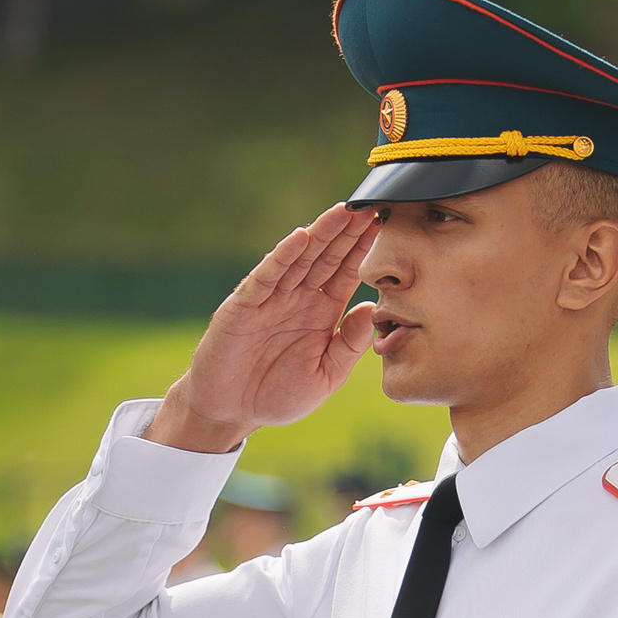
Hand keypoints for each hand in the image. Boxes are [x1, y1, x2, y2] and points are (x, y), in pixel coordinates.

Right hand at [148, 203, 379, 453]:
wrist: (230, 411)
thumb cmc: (278, 395)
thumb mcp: (325, 375)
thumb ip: (349, 345)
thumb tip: (374, 309)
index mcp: (322, 311)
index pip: (348, 272)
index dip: (365, 249)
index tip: (387, 225)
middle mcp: (298, 297)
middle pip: (327, 257)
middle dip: (348, 231)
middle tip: (371, 205)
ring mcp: (271, 298)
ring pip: (300, 259)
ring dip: (320, 234)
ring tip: (341, 211)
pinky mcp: (244, 305)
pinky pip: (266, 277)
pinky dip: (282, 257)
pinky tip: (300, 238)